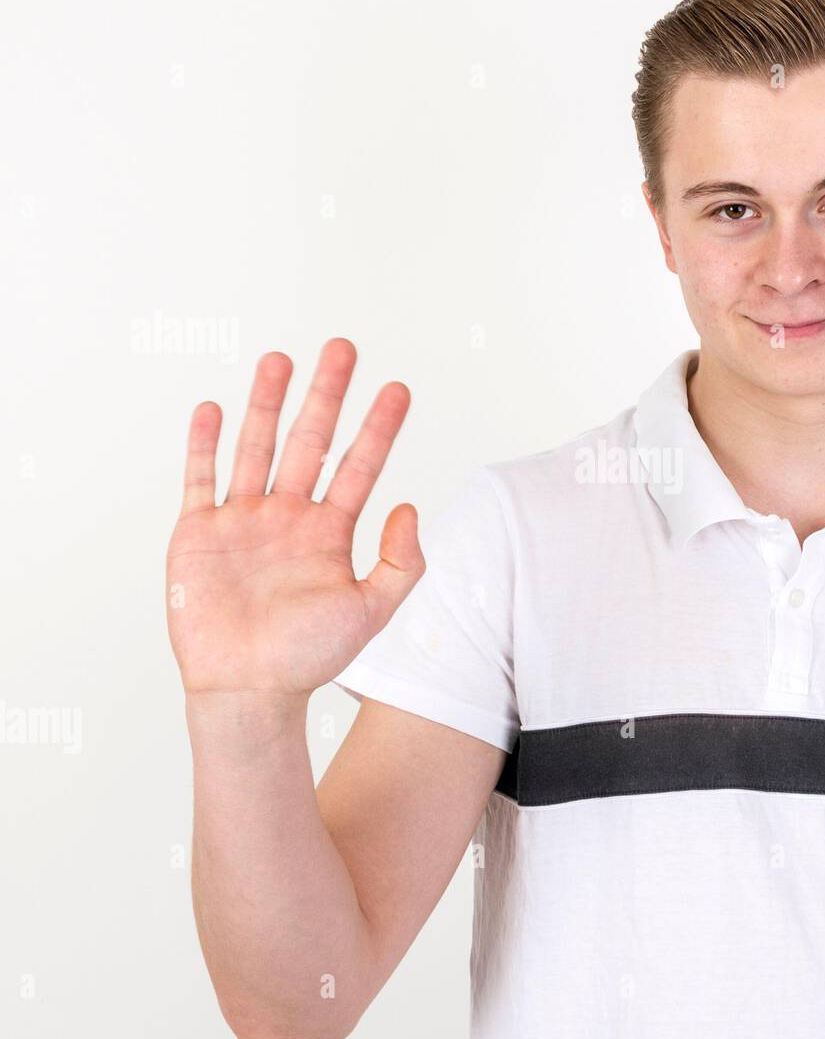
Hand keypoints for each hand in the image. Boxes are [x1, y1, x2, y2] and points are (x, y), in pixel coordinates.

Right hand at [165, 338, 423, 698]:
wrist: (248, 690)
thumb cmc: (309, 657)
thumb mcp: (371, 612)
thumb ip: (400, 563)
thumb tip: (410, 508)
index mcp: (330, 531)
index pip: (360, 465)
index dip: (379, 428)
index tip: (397, 389)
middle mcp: (289, 516)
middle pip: (310, 442)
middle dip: (326, 395)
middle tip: (342, 348)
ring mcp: (244, 520)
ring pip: (257, 448)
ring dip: (267, 404)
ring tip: (280, 359)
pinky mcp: (200, 533)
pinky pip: (202, 480)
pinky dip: (206, 445)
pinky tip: (214, 409)